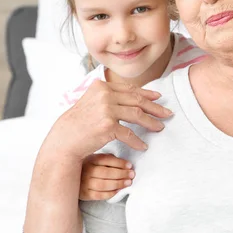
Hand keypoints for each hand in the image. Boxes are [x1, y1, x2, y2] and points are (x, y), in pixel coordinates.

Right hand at [51, 80, 172, 161]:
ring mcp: (106, 109)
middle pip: (137, 100)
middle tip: (167, 113)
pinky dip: (137, 141)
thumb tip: (132, 96)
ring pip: (137, 115)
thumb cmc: (78, 123)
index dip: (146, 93)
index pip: (129, 89)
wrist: (64, 139)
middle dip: (155, 107)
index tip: (158, 97)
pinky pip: (129, 133)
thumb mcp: (91, 102)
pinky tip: (143, 146)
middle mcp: (104, 95)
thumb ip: (108, 96)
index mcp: (101, 86)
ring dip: (151, 123)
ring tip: (159, 127)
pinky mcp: (107, 126)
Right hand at [79, 153, 134, 200]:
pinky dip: (110, 193)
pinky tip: (118, 191)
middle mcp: (86, 170)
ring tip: (128, 183)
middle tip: (132, 175)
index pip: (107, 159)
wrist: (71, 178)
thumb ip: (108, 159)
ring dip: (118, 184)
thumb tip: (125, 165)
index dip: (120, 163)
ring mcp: (84, 183)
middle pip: (106, 173)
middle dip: (122, 174)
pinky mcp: (84, 194)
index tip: (130, 165)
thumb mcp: (96, 159)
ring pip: (103, 184)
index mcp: (90, 159)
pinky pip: (99, 195)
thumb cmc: (89, 167)